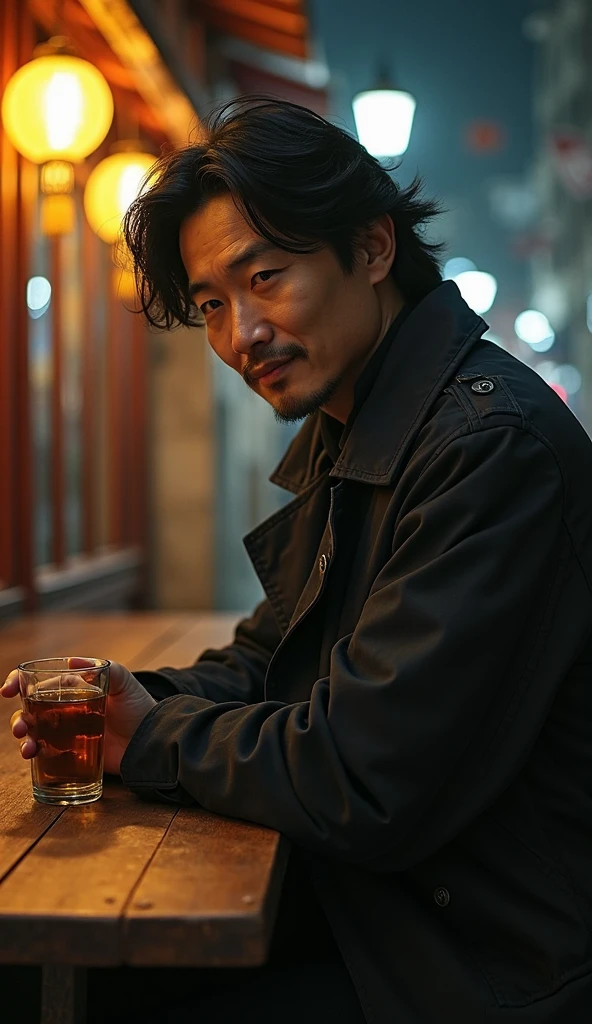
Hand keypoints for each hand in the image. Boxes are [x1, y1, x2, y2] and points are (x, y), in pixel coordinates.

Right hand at [1, 659, 156, 775]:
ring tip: (28, 747)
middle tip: (21, 728)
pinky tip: (35, 756)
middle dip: (19, 717)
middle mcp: (66, 708)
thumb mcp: (124, 682)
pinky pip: (46, 753)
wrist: (151, 740)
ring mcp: (68, 731)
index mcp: (74, 687)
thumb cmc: (139, 707)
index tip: (6, 690)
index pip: (40, 681)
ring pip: (34, 732)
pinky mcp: (72, 752)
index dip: (17, 682)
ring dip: (23, 737)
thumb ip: (104, 669)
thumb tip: (72, 660)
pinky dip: (35, 754)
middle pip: (30, 709)